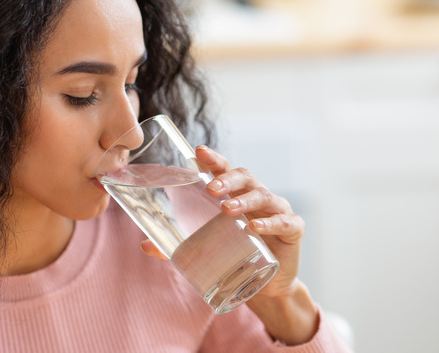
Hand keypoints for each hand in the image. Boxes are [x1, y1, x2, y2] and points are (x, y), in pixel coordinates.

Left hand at [140, 145, 304, 298]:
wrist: (267, 286)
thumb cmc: (236, 256)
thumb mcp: (207, 248)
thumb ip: (177, 246)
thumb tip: (145, 244)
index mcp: (236, 194)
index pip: (225, 170)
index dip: (214, 159)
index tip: (199, 151)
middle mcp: (257, 197)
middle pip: (245, 177)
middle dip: (227, 179)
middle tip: (210, 188)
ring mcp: (277, 210)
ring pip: (264, 196)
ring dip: (245, 200)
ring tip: (227, 208)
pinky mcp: (294, 229)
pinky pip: (285, 221)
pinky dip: (271, 223)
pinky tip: (256, 228)